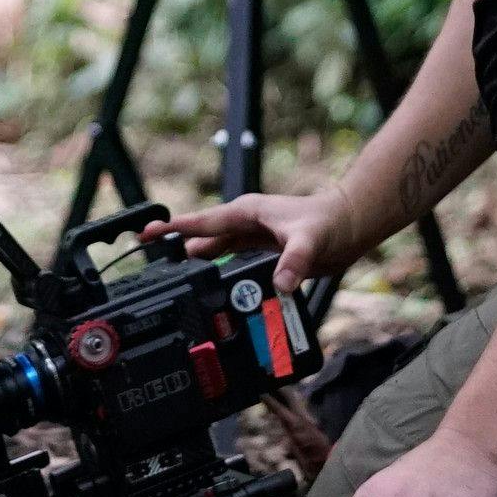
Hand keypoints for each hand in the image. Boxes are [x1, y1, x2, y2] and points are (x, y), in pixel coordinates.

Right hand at [146, 187, 351, 294]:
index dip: (172, 228)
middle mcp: (245, 222)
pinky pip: (231, 259)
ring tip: (173, 278)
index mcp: (247, 212)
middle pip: (202, 236)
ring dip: (197, 262)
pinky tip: (210, 284)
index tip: (146, 232)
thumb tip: (281, 284)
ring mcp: (252, 236)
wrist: (351, 225)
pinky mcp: (262, 250)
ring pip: (215, 250)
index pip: (201, 221)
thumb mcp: (310, 243)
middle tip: (150, 261)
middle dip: (176, 247)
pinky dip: (219, 270)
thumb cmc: (331, 223)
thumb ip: (293, 263)